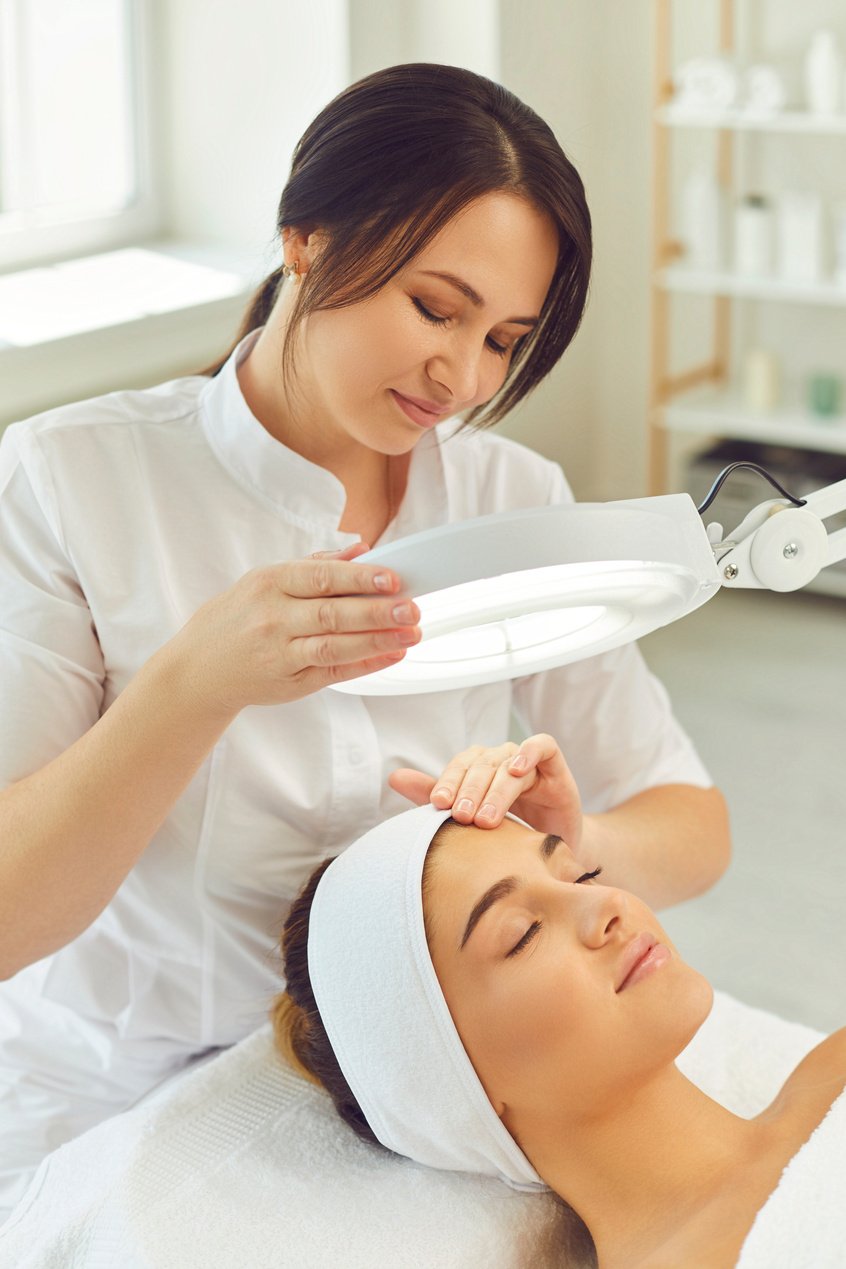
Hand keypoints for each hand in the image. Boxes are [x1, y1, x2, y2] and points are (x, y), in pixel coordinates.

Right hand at [170, 542, 420, 713]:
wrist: (198, 669)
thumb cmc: (237, 617)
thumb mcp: (265, 581)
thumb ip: (315, 565)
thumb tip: (361, 549)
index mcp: (269, 583)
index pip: (320, 577)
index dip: (359, 579)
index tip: (392, 578)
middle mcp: (273, 618)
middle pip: (332, 614)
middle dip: (377, 612)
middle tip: (411, 608)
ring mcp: (281, 653)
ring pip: (334, 646)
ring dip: (377, 640)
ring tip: (410, 634)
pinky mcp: (291, 682)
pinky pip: (333, 671)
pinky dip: (365, 664)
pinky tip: (391, 654)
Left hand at [389, 733, 582, 850]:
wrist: (558, 852)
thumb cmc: (513, 834)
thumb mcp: (474, 820)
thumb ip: (437, 797)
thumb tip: (394, 777)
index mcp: (480, 770)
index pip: (460, 766)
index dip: (448, 781)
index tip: (437, 806)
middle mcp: (502, 761)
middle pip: (482, 764)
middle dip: (469, 791)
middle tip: (461, 817)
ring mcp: (530, 763)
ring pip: (508, 763)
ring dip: (495, 790)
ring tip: (485, 820)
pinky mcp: (556, 768)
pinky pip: (543, 746)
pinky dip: (529, 752)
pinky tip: (516, 770)